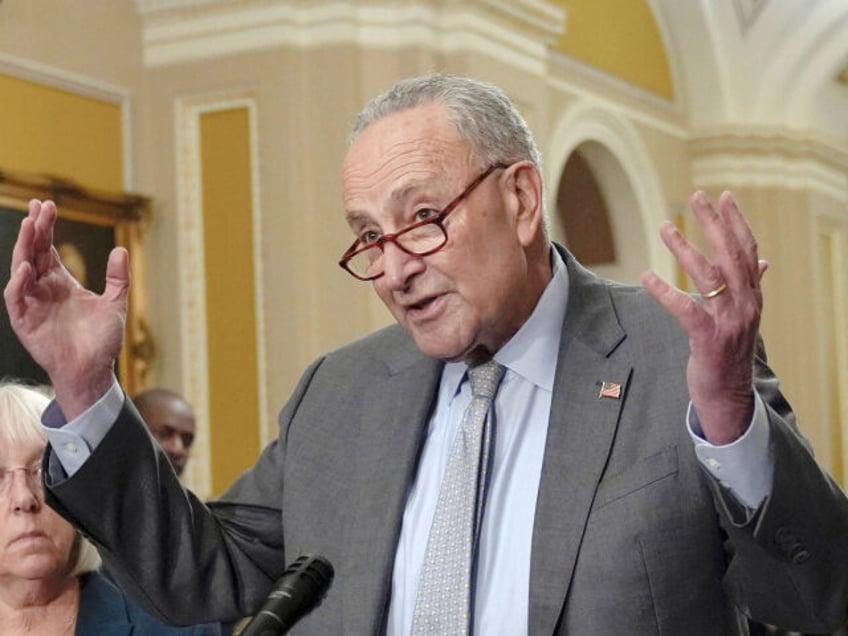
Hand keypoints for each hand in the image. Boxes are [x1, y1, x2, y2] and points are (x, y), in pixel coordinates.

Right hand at [3, 199, 129, 418]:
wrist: (94, 370)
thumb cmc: (102, 339)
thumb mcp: (115, 304)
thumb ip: (118, 278)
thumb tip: (121, 249)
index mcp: (61, 282)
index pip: (49, 248)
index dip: (47, 227)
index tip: (48, 205)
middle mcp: (44, 288)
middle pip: (34, 252)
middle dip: (35, 229)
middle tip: (39, 207)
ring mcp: (32, 303)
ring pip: (21, 269)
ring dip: (24, 247)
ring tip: (30, 225)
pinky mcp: (25, 321)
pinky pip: (16, 298)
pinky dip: (18, 282)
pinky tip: (26, 267)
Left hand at [641, 191, 766, 444]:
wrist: (729, 395)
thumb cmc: (730, 352)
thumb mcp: (743, 316)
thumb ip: (750, 287)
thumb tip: (763, 262)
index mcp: (753, 296)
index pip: (748, 251)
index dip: (737, 222)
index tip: (724, 197)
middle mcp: (746, 305)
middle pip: (731, 255)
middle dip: (713, 223)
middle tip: (697, 197)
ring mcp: (728, 322)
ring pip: (708, 277)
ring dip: (684, 248)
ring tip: (664, 226)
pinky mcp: (708, 339)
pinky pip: (685, 309)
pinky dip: (665, 291)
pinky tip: (647, 276)